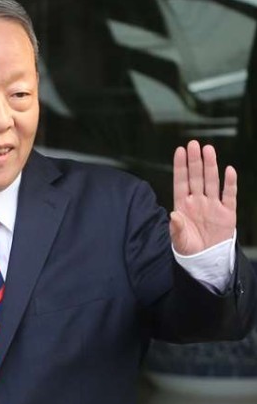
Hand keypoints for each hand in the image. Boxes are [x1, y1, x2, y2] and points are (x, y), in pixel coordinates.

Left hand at [170, 140, 236, 254]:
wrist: (207, 259)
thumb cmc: (189, 248)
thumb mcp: (179, 240)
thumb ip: (177, 228)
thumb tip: (173, 216)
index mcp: (183, 205)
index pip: (181, 182)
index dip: (180, 167)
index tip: (179, 151)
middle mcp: (198, 201)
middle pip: (196, 177)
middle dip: (195, 161)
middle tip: (194, 143)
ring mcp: (213, 205)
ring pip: (211, 181)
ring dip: (210, 166)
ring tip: (208, 150)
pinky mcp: (228, 212)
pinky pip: (229, 195)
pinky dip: (229, 183)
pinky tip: (229, 170)